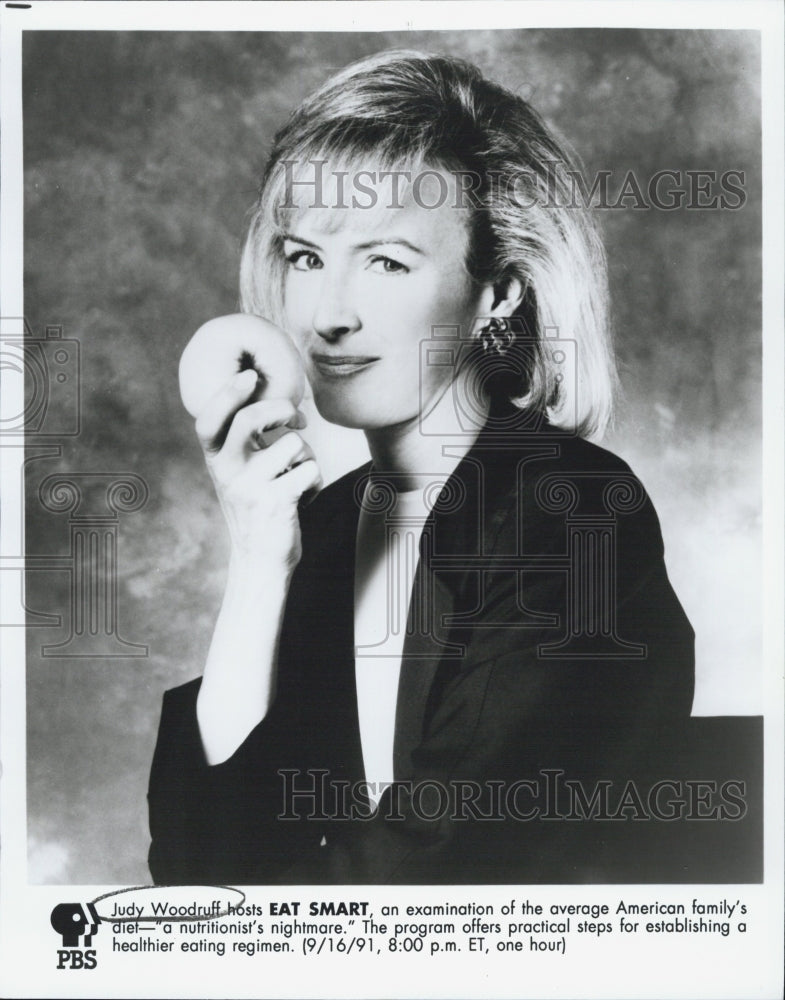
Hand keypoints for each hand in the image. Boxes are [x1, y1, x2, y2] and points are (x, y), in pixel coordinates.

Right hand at [194, 368, 321, 571]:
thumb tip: (267, 394)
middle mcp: (227, 471)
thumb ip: (241, 440)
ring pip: (293, 444)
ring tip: (297, 476)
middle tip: (297, 419)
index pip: (209, 420)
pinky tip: (305, 497)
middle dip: (281, 408)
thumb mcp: (237, 473)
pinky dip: (316, 482)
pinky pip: (310, 470)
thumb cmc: (255, 507)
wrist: (259, 560)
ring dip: (307, 456)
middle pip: (249, 418)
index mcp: (216, 459)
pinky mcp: (277, 503)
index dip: (227, 394)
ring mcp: (251, 488)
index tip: (249, 376)